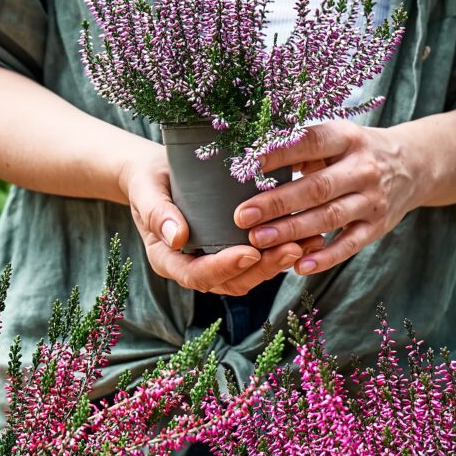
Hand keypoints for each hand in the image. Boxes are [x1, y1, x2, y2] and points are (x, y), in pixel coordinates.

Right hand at [120, 145, 324, 295]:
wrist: (156, 173)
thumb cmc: (148, 180)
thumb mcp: (146, 189)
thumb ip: (157, 212)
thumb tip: (176, 237)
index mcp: (168, 259)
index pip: (198, 275)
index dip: (225, 267)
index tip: (250, 252)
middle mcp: (193, 267)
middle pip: (231, 281)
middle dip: (263, 267)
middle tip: (292, 248)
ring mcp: (215, 262)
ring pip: (250, 275)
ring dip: (279, 262)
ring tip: (309, 243)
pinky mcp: (232, 250)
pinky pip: (259, 259)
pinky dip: (282, 251)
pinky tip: (310, 236)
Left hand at [233, 121, 425, 275]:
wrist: (413, 165)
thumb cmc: (358, 150)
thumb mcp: (338, 136)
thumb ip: (304, 147)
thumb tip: (254, 159)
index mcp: (347, 138)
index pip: (311, 143)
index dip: (280, 154)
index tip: (248, 165)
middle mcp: (363, 169)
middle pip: (317, 187)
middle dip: (278, 202)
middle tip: (243, 215)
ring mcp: (372, 200)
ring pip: (330, 217)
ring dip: (293, 230)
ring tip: (259, 239)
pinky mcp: (378, 226)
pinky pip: (350, 245)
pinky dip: (325, 257)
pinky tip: (299, 266)